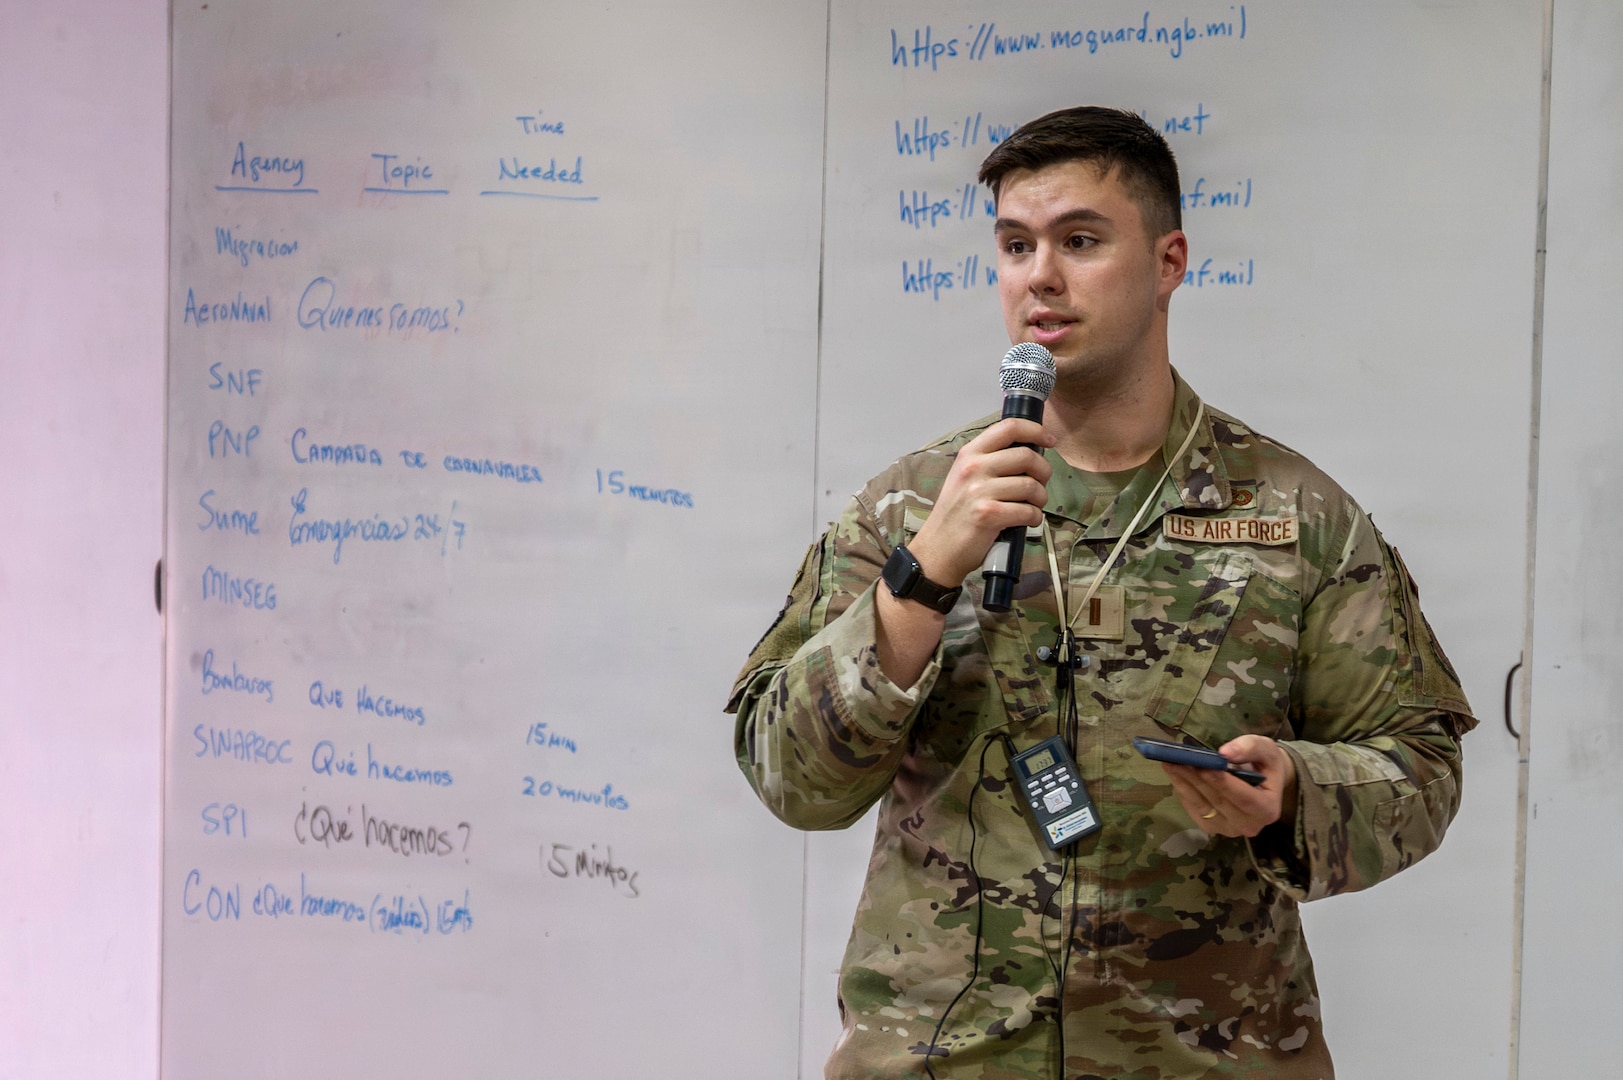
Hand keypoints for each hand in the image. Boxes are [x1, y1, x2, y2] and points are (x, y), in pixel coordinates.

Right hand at [905, 417, 1054, 587]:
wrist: (938, 548)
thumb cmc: (956, 513)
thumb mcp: (964, 477)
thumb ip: (990, 461)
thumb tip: (1028, 453)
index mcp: (969, 454)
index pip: (1008, 427)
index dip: (1035, 430)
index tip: (1049, 440)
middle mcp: (973, 467)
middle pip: (1026, 456)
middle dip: (1043, 471)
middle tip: (1040, 484)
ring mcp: (979, 491)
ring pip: (1031, 485)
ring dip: (1040, 498)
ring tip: (1033, 506)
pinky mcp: (988, 514)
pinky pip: (1028, 511)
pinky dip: (1034, 518)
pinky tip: (1026, 521)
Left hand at [1160, 735, 1297, 837]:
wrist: (1262, 783)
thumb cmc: (1265, 765)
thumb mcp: (1266, 750)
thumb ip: (1250, 748)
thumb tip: (1225, 753)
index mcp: (1268, 810)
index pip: (1244, 798)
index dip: (1223, 783)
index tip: (1205, 767)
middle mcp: (1249, 826)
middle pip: (1218, 802)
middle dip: (1197, 779)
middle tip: (1178, 759)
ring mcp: (1228, 829)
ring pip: (1201, 806)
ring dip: (1183, 783)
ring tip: (1169, 762)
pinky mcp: (1211, 827)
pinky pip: (1193, 809)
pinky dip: (1182, 790)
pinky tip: (1174, 773)